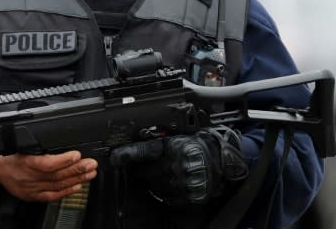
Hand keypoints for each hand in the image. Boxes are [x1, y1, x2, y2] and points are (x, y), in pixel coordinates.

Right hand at [0, 150, 97, 202]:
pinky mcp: (33, 196)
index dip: (63, 160)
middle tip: (91, 164)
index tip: (77, 154)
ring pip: (57, 185)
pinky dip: (65, 191)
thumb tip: (56, 139)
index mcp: (25, 162)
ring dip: (76, 179)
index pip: (47, 163)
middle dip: (76, 169)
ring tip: (89, 173)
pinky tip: (77, 186)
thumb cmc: (6, 154)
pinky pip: (52, 196)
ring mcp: (32, 188)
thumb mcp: (18, 144)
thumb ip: (35, 144)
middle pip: (56, 174)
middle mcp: (29, 177)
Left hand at [109, 127, 248, 205]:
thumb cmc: (198, 146)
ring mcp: (182, 184)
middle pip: (145, 172)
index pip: (144, 151)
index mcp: (174, 147)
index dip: (127, 154)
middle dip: (140, 168)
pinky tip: (167, 183)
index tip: (114, 157)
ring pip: (153, 185)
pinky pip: (164, 197)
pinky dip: (162, 190)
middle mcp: (177, 166)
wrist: (221, 162)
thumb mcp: (177, 136)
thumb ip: (156, 139)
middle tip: (142, 164)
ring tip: (159, 172)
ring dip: (150, 180)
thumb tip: (135, 141)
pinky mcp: (187, 198)